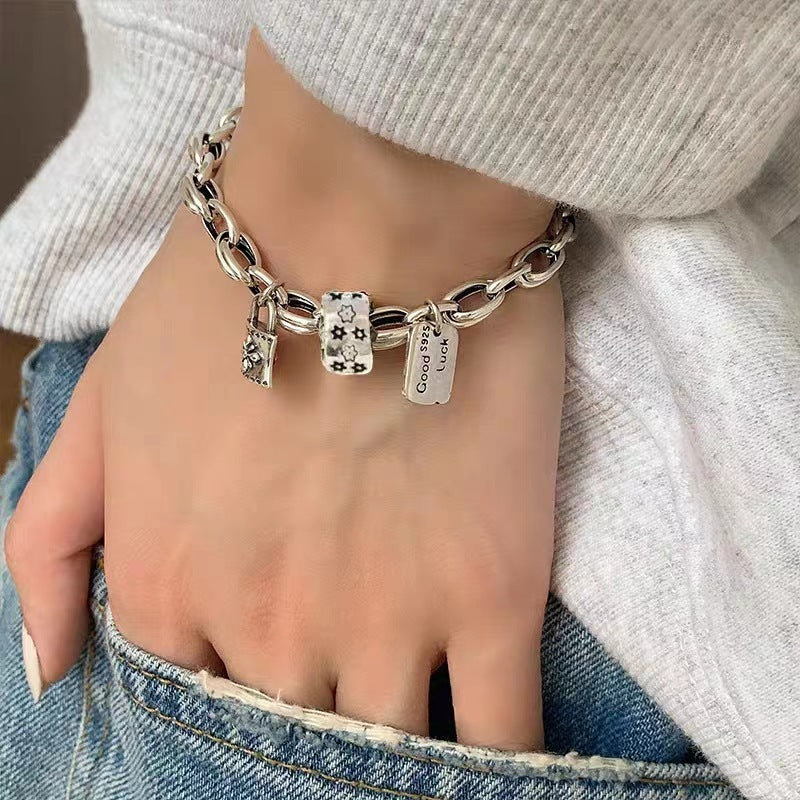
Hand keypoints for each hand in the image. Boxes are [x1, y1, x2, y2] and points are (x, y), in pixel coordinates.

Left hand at [5, 34, 563, 751]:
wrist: (367, 221)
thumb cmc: (233, 293)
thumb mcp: (104, 399)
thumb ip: (50, 540)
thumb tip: (48, 670)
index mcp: (170, 584)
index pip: (188, 701)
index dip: (232, 688)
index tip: (272, 662)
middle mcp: (268, 628)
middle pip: (288, 734)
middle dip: (311, 720)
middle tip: (345, 665)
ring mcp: (386, 623)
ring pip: (388, 752)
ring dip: (396, 750)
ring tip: (413, 706)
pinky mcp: (492, 596)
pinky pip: (501, 734)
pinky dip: (503, 764)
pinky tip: (496, 757)